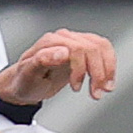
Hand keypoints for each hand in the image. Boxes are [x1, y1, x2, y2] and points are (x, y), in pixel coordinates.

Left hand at [0, 29, 115, 105]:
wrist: (23, 86)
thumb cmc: (24, 81)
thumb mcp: (27, 74)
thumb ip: (42, 60)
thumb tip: (62, 52)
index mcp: (50, 42)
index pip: (77, 48)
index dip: (81, 69)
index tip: (76, 87)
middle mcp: (63, 38)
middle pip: (93, 48)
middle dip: (98, 73)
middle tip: (95, 93)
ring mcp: (74, 43)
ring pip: (102, 47)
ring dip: (107, 69)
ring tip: (103, 89)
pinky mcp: (82, 50)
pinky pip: (103, 51)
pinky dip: (109, 66)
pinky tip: (106, 81)